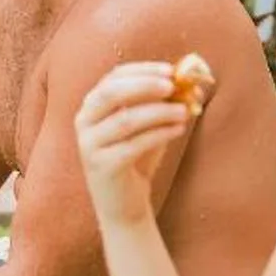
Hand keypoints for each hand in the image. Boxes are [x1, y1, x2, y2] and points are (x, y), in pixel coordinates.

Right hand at [74, 62, 192, 231]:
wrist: (124, 205)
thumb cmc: (137, 159)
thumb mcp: (149, 126)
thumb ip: (163, 104)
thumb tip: (192, 84)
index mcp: (92, 105)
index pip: (114, 77)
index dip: (142, 70)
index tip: (170, 70)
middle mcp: (84, 121)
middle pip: (111, 92)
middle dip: (144, 85)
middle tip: (173, 86)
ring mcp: (89, 145)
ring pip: (125, 119)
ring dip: (159, 111)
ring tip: (185, 111)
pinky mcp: (102, 167)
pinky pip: (133, 145)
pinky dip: (159, 134)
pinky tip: (179, 129)